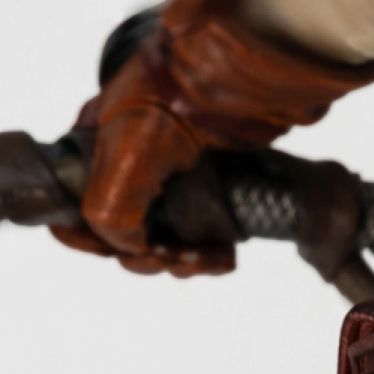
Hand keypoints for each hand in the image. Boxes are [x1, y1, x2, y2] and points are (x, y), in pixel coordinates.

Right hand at [51, 0, 373, 276]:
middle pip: (125, 235)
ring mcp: (173, 179)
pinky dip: (209, 254)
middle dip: (149, 255)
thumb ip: (113, 203)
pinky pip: (201, 236)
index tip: (135, 252)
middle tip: (180, 256)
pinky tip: (224, 256)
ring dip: (182, 260)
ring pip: (164, 241)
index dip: (96, 242)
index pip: (78, 214)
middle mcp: (130, 166)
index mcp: (98, 151)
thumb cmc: (187, 92)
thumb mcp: (133, 148)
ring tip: (208, 258)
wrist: (254, 70)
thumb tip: (128, 247)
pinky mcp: (214, 188)